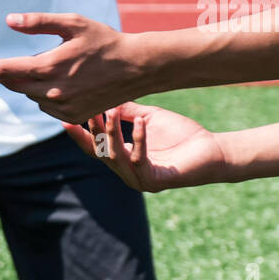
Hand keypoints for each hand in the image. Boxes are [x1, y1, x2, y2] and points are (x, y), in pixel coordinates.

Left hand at [0, 12, 155, 123]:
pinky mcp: (73, 116)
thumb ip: (38, 21)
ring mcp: (62, 108)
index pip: (4, 70)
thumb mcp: (72, 23)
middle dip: (2, 74)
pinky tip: (57, 82)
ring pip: (31, 96)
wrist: (136, 67)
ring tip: (43, 66)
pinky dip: (44, 94)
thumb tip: (9, 20)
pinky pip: (47, 106)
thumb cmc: (104, 40)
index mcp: (49, 67)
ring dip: (28, 83)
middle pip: (14, 85)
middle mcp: (52, 92)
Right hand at [63, 103, 230, 192]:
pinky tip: (140, 122)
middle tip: (88, 110)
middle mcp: (128, 173)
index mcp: (124, 159)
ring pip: (115, 157)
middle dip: (94, 130)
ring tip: (110, 112)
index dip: (80, 135)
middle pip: (101, 152)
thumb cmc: (183, 134)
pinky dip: (138, 139)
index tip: (65, 119)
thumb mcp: (149, 118)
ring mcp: (139, 180)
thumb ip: (129, 112)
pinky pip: (139, 159)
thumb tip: (108, 98)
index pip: (95, 148)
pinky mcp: (155, 181)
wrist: (213, 149)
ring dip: (112, 134)